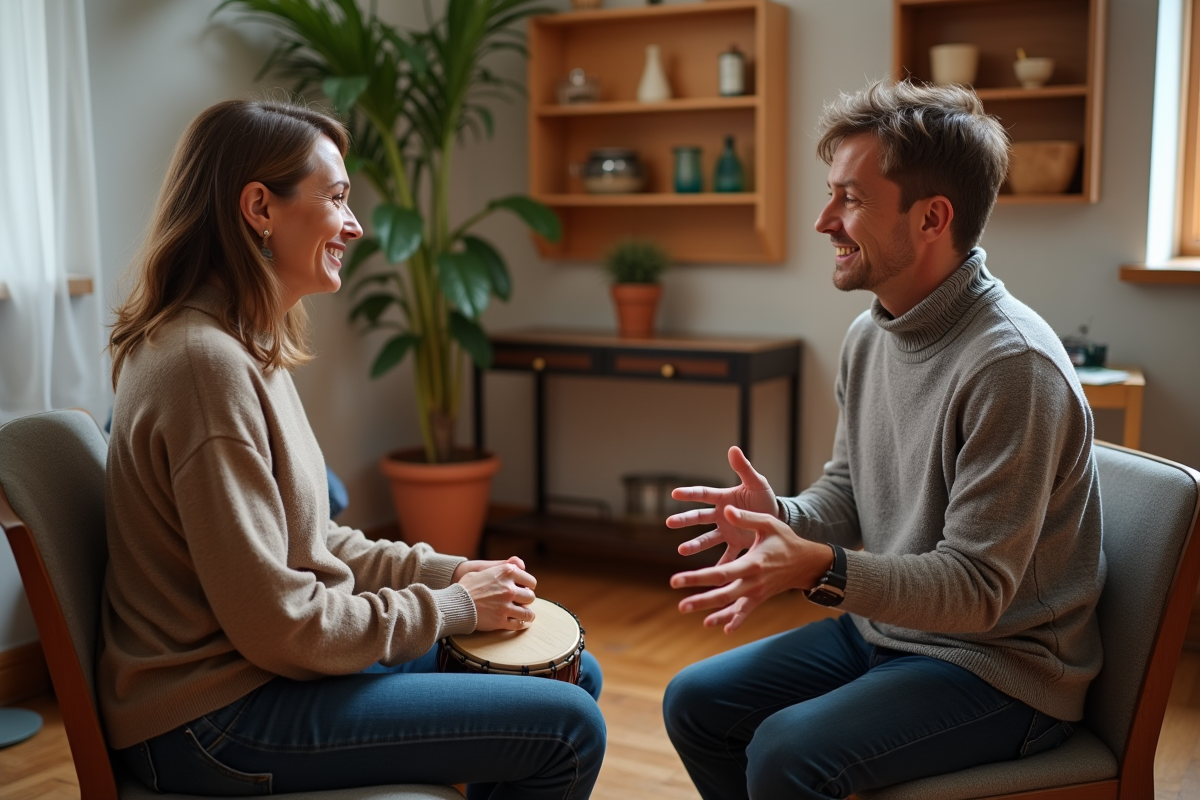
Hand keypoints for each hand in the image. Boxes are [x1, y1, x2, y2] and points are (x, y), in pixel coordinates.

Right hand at [455, 557, 537, 631]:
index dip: (529, 586)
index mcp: (506, 573)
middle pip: (530, 597)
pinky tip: (518, 622)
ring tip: (526, 616)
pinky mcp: (501, 620)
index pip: (530, 581)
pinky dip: (519, 624)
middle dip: (527, 600)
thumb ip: (502, 566)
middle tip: (522, 602)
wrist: (455, 603)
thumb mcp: (483, 569)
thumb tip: (520, 564)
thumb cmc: (467, 586)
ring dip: (528, 615)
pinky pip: (518, 624)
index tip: (526, 590)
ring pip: (527, 613)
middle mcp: (509, 589)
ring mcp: (506, 606)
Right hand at [667, 446, 780, 564]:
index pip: (703, 494)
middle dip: (684, 520)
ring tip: (682, 550)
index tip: (674, 493)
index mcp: (724, 499)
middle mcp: (721, 515)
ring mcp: (726, 531)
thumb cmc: (764, 498)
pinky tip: (708, 576)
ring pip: (706, 539)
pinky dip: (718, 566)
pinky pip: (725, 556)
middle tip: (670, 523)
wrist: (777, 518)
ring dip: (695, 545)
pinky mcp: (736, 544)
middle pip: (699, 518)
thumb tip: (733, 448)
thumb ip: (744, 468)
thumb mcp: (757, 483)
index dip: (689, 493)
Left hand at [670, 506, 831, 632]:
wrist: (806, 563)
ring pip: (732, 606)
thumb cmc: (785, 539)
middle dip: (701, 601)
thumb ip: (746, 519)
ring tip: (691, 614)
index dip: (698, 578)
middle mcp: (754, 582)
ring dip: (713, 613)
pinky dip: (735, 620)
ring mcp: (757, 592)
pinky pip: (746, 612)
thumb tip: (725, 510)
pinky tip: (723, 629)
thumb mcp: (768, 523)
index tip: (677, 580)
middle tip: (680, 605)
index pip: (721, 574)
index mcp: (753, 563)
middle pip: (724, 595)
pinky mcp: (760, 598)